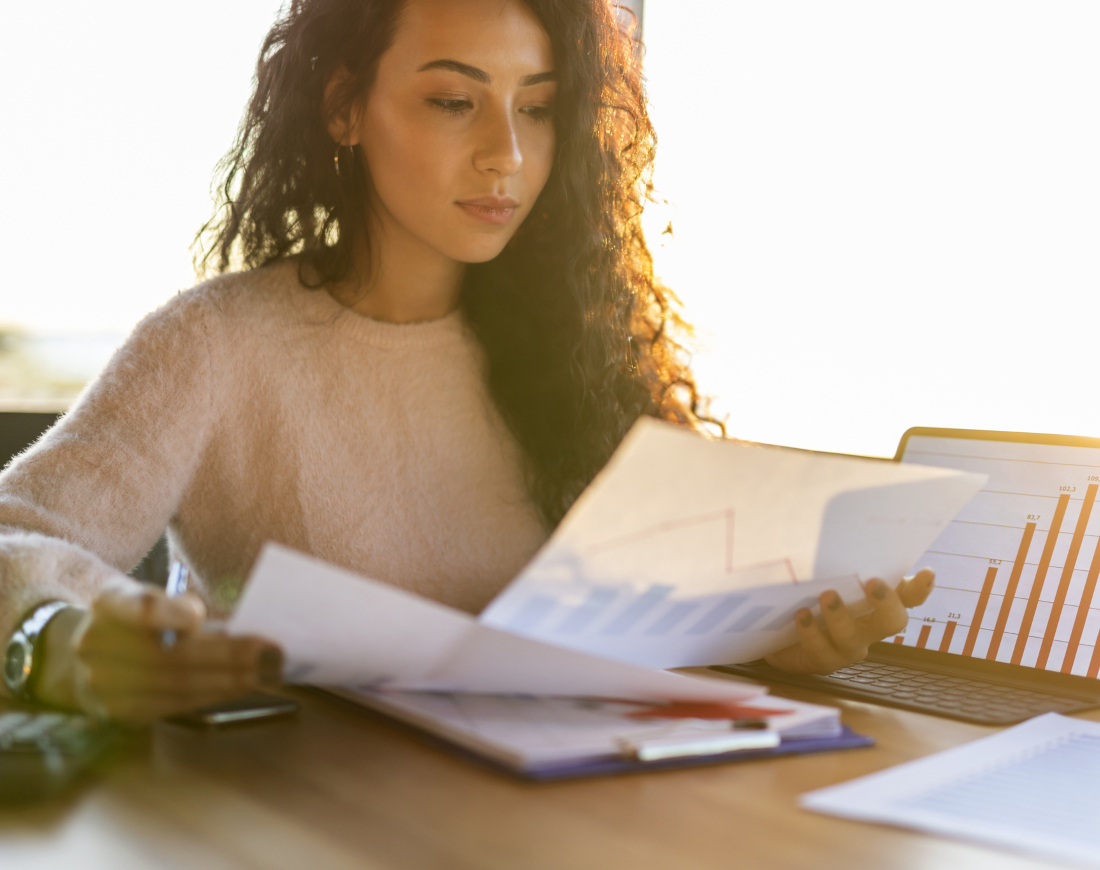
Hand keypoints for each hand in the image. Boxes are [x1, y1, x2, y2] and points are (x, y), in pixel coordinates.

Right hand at [35, 584, 281, 724]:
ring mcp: (104, 685)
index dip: (170, 614)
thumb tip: (224, 625)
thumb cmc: (134, 619)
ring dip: (229, 681)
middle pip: (171, 656)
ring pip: (178, 686)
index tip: (200, 617)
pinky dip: (214, 694)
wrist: (86, 657)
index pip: (140, 608)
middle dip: (227, 656)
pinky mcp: (122, 712)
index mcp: (109, 604)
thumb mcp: (146, 595)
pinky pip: (176, 705)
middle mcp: (98, 646)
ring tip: (268, 672)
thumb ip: (174, 603)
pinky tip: (243, 685)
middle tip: (272, 653)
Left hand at [765, 570, 934, 674]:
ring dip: (841, 617)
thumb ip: (832, 555)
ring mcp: (848, 647)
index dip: (920, 588)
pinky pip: (822, 651)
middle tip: (871, 582)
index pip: (907, 596)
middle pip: (893, 621)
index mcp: (874, 602)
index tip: (927, 572)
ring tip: (826, 595)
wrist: (776, 625)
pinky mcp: (823, 660)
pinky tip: (801, 615)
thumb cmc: (805, 590)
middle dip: (886, 603)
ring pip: (854, 638)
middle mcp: (868, 627)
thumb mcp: (819, 570)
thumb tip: (826, 518)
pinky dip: (812, 633)